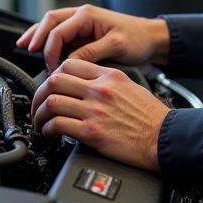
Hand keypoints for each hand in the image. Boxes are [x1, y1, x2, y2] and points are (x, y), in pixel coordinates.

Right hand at [16, 4, 169, 72]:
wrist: (151, 39)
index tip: (52, 67)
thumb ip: (91, 53)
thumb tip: (68, 63)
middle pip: (50, 21)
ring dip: (37, 35)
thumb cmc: (137, 39)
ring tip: (22, 46)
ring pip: (51, 26)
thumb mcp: (115, 46)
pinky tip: (37, 48)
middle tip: (27, 51)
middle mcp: (81, 16)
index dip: (51, 49)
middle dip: (37, 36)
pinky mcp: (82, 35)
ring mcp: (80, 25)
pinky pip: (59, 35)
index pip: (59, 30)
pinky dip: (46, 40)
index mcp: (88, 15)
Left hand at [31, 60, 168, 170]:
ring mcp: (95, 110)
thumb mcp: (130, 87)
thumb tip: (85, 87)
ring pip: (51, 102)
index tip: (50, 86)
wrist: (165, 138)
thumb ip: (107, 83)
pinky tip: (50, 134)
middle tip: (38, 106)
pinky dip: (48, 129)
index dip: (53, 74)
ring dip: (40, 114)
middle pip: (54, 80)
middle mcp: (99, 89)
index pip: (70, 64)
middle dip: (39, 94)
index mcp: (109, 75)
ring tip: (40, 123)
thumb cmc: (151, 117)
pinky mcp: (92, 132)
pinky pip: (58, 125)